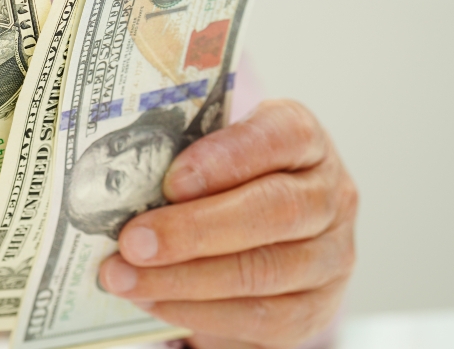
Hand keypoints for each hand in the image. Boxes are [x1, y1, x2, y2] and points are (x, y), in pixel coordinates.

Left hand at [98, 100, 356, 348]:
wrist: (267, 238)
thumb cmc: (225, 183)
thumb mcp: (212, 154)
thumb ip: (183, 160)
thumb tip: (122, 186)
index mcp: (302, 139)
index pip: (280, 136)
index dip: (227, 158)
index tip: (171, 180)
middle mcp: (330, 194)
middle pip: (274, 210)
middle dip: (195, 230)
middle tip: (132, 242)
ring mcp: (331, 255)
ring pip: (263, 271)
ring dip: (183, 279)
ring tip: (124, 278)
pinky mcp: (315, 308)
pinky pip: (261, 317)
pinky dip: (199, 311)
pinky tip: (153, 302)